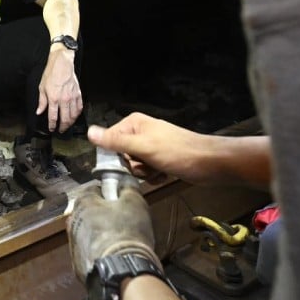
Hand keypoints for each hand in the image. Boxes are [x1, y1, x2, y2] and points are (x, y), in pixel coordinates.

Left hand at [37, 50, 82, 132]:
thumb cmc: (51, 74)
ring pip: (73, 115)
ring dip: (70, 123)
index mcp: (53, 99)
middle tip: (60, 130)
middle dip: (62, 127)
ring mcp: (72, 98)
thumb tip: (39, 111)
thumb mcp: (42, 88)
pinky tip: (75, 116)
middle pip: (65, 119)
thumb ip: (41, 102)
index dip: (52, 125)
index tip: (51, 129)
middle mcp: (64, 100)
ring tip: (67, 126)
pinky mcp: (78, 94)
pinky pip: (79, 107)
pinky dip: (77, 114)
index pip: (53, 117)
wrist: (62, 64)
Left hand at [67, 187, 159, 283]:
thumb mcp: (135, 203)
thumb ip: (128, 187)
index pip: (94, 189)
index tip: (119, 199)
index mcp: (84, 203)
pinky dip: (97, 252)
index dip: (109, 192)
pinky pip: (88, 252)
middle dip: (102, 214)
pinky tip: (111, 255)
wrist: (122, 270)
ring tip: (118, 240)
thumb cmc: (127, 232)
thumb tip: (124, 181)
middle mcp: (73, 221)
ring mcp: (73, 244)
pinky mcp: (77, 263)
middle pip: (88, 212)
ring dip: (99, 233)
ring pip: (87, 232)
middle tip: (121, 221)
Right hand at [88, 114, 211, 183]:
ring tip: (159, 170)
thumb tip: (90, 133)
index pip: (109, 141)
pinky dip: (154, 176)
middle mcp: (140, 133)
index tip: (128, 162)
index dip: (116, 156)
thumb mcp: (143, 147)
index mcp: (133, 124)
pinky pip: (147, 171)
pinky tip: (165, 175)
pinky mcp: (160, 159)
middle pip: (121, 156)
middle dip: (133, 166)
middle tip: (147, 165)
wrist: (209, 163)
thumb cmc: (178, 152)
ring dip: (145, 173)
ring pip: (134, 166)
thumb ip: (115, 141)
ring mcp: (151, 146)